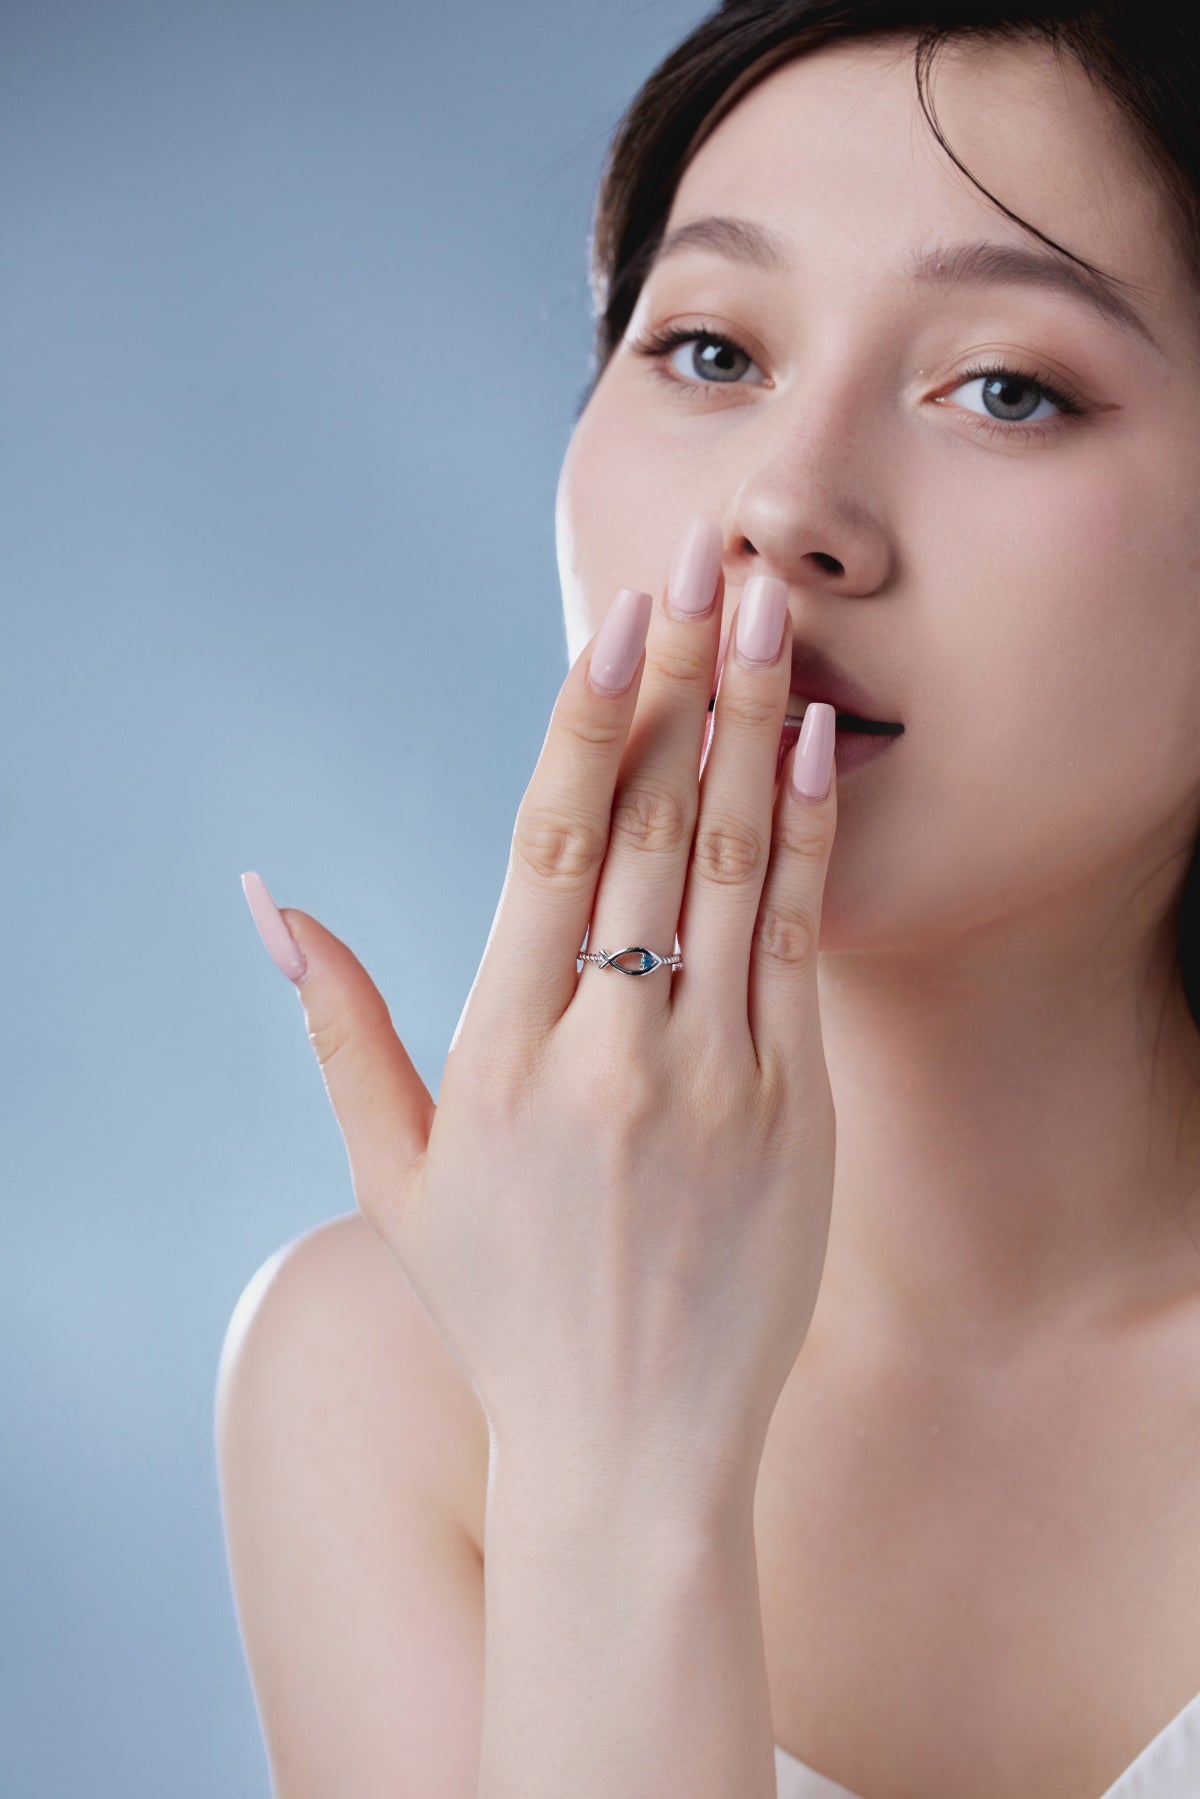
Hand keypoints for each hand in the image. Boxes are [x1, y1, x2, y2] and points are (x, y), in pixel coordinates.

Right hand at [241, 519, 838, 1517]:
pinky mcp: (795, 1109)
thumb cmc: (501, 1309)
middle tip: (706, 555)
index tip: (615, 616)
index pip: (547, 849)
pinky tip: (816, 745)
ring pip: (736, 864)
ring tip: (770, 609)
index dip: (586, 720)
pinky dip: (811, 839)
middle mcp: (609, 1050)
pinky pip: (799, 947)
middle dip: (680, 677)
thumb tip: (269, 899)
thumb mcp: (393, 1175)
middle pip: (652, 827)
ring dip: (754, 724)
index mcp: (502, 1055)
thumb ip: (340, 1026)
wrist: (632, 1450)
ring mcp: (715, 1078)